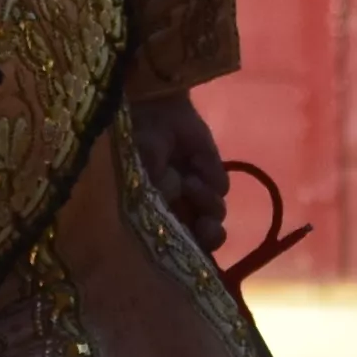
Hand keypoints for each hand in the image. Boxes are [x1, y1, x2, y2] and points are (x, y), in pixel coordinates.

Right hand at [128, 95, 232, 253]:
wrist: (153, 106)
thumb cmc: (133, 144)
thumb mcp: (137, 175)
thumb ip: (154, 199)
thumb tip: (171, 216)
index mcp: (155, 217)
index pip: (175, 247)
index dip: (185, 250)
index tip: (187, 243)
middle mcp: (178, 211)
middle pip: (201, 240)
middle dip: (205, 236)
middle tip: (203, 226)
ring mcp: (199, 194)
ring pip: (215, 216)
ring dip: (206, 203)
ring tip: (189, 182)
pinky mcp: (215, 174)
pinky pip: (222, 188)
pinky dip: (210, 176)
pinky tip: (195, 162)